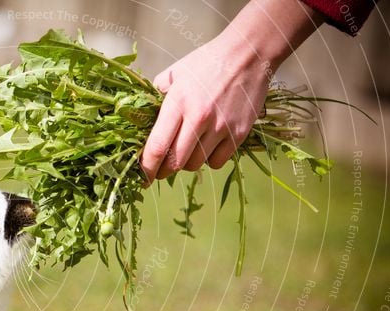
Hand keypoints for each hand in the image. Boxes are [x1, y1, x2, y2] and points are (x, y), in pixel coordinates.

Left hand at [140, 34, 269, 181]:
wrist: (248, 54)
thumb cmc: (206, 63)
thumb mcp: (174, 75)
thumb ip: (155, 98)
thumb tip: (142, 122)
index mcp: (178, 102)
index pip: (158, 146)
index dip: (146, 167)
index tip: (141, 177)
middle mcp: (199, 118)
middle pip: (176, 163)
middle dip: (163, 171)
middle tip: (160, 169)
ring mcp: (221, 127)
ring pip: (195, 165)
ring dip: (186, 163)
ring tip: (186, 149)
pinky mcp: (239, 133)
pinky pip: (217, 162)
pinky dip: (209, 160)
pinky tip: (207, 146)